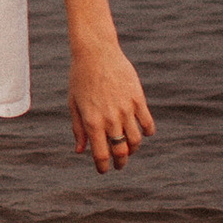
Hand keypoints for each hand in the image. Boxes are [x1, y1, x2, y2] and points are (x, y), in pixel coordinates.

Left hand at [68, 38, 152, 173]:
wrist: (96, 52)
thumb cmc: (80, 78)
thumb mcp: (74, 104)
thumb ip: (78, 129)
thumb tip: (81, 151)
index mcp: (92, 122)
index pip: (101, 154)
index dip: (103, 166)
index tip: (104, 170)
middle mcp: (111, 119)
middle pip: (121, 151)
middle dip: (120, 162)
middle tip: (119, 164)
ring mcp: (126, 109)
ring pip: (136, 140)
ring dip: (133, 149)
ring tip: (128, 149)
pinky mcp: (138, 99)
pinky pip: (147, 123)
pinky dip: (147, 132)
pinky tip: (142, 133)